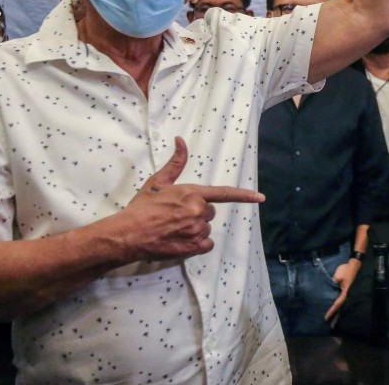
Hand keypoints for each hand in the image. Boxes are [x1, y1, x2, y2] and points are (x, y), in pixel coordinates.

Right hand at [118, 137, 263, 260]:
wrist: (128, 234)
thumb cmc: (142, 207)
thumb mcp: (158, 181)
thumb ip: (175, 162)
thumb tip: (181, 140)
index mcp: (192, 193)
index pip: (224, 194)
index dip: (244, 196)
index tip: (261, 198)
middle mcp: (197, 211)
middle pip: (210, 212)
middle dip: (197, 213)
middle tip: (176, 215)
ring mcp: (196, 230)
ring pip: (206, 228)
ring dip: (195, 229)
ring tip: (174, 228)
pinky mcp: (193, 247)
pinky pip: (206, 244)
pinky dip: (197, 244)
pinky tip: (181, 240)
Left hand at [324, 257, 360, 321]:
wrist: (354, 265)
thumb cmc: (346, 269)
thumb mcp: (338, 275)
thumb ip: (333, 283)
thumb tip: (330, 289)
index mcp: (345, 292)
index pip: (337, 304)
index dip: (332, 311)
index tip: (326, 318)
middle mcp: (347, 295)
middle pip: (341, 308)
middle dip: (336, 317)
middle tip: (332, 326)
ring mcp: (348, 293)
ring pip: (342, 306)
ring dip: (338, 313)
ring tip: (334, 322)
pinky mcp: (347, 291)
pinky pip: (342, 301)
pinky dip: (339, 307)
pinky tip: (337, 311)